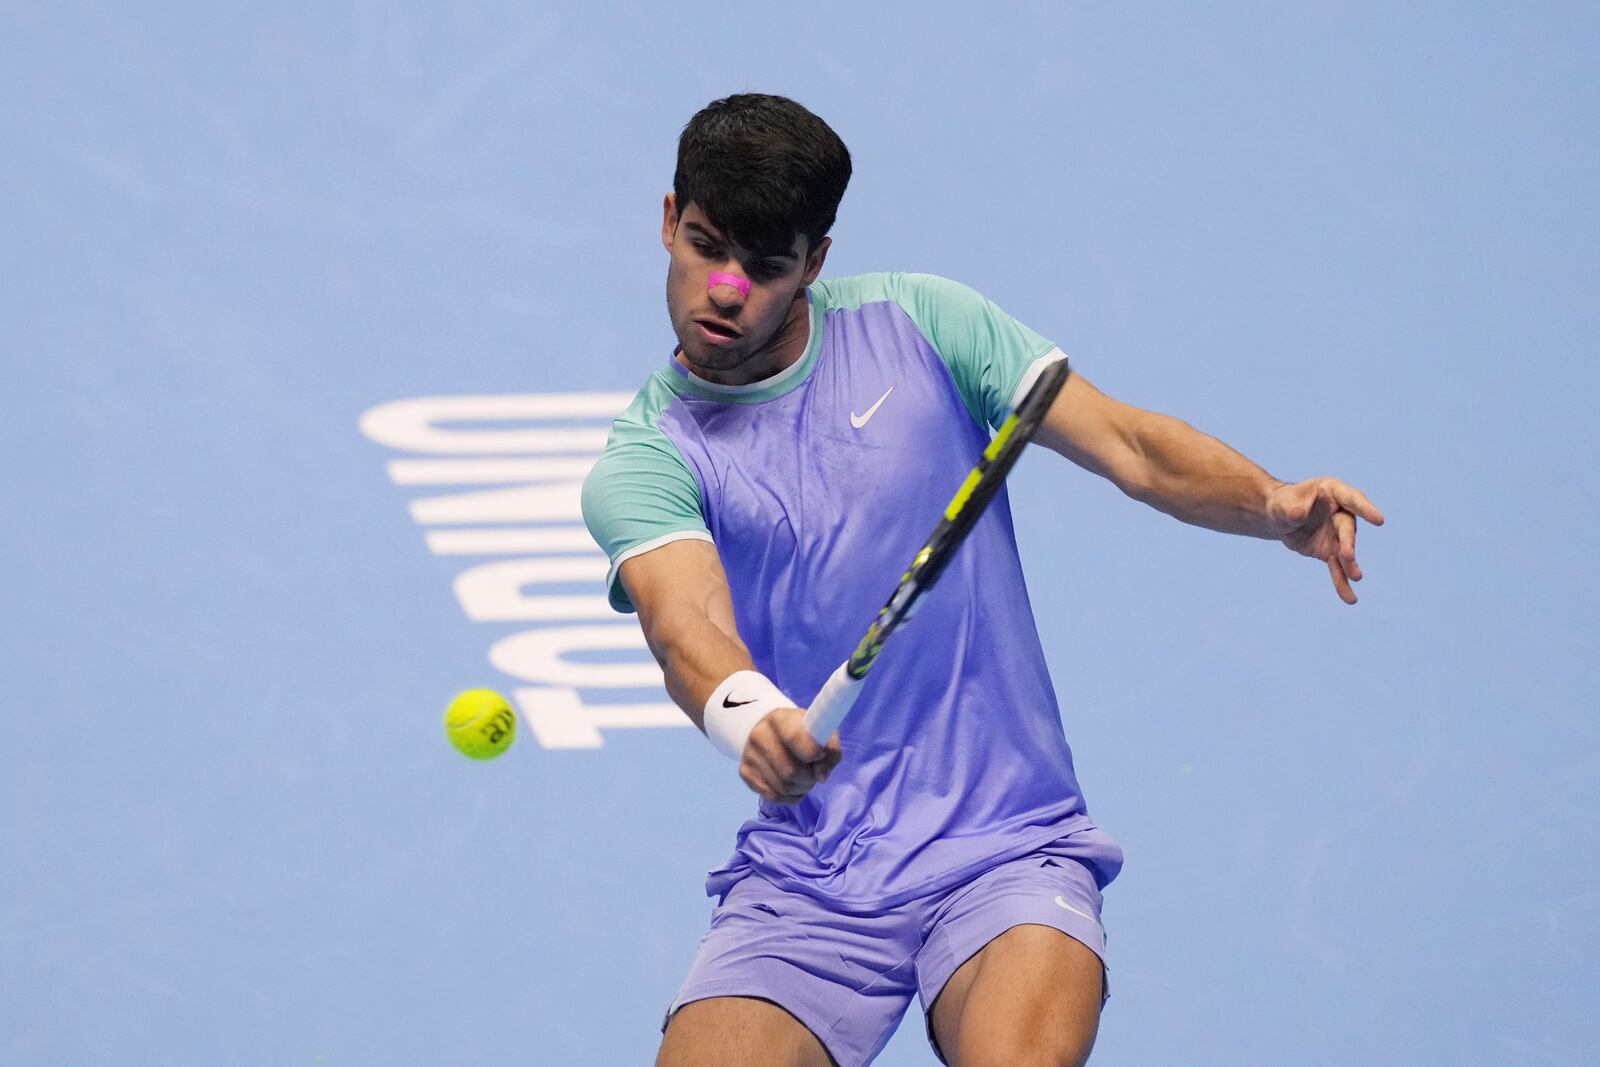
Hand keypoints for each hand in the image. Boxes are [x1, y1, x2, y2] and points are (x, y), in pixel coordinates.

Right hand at [740, 706, 842, 803]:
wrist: (770, 730)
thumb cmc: (802, 731)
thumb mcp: (820, 731)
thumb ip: (830, 750)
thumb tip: (821, 777)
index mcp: (780, 719)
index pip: (795, 738)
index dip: (813, 753)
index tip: (820, 756)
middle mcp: (759, 735)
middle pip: (790, 772)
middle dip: (808, 778)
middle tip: (813, 773)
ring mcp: (749, 755)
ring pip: (782, 788)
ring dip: (800, 789)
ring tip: (804, 779)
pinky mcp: (745, 772)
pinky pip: (772, 797)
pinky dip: (789, 797)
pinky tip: (793, 786)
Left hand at [1266, 477, 1385, 603]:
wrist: (1279, 518)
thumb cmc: (1282, 503)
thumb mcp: (1280, 504)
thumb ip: (1289, 509)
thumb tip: (1297, 515)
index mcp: (1332, 491)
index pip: (1352, 499)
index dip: (1365, 509)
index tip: (1379, 520)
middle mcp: (1340, 513)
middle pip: (1347, 528)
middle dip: (1348, 542)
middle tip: (1347, 555)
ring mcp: (1337, 533)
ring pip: (1345, 550)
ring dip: (1349, 564)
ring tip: (1356, 578)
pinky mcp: (1330, 550)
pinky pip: (1337, 567)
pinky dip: (1341, 582)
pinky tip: (1349, 598)